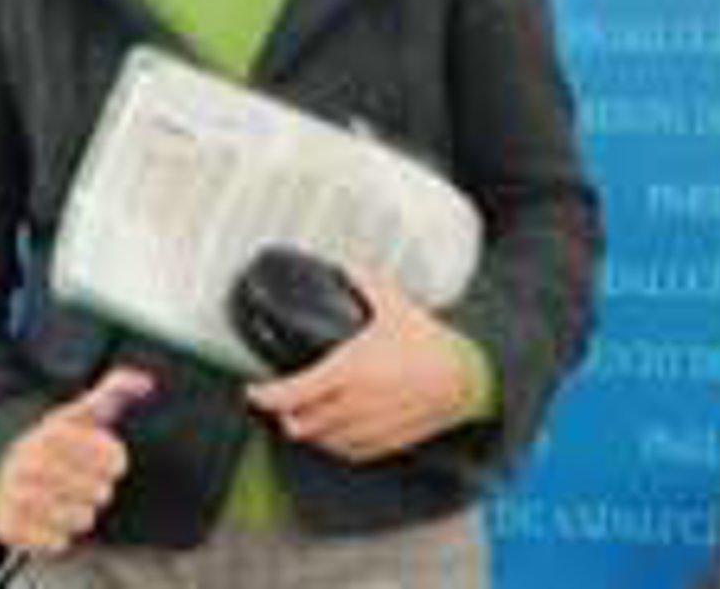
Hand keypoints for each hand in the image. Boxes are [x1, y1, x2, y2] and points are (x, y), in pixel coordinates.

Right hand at [0, 367, 153, 554]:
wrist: (7, 468)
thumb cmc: (60, 441)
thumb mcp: (87, 410)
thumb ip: (118, 388)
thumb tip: (146, 382)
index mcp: (52, 433)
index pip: (113, 461)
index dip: (116, 462)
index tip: (108, 459)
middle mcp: (28, 464)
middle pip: (100, 493)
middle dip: (99, 487)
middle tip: (85, 480)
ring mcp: (15, 496)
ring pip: (82, 519)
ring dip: (82, 511)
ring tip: (70, 498)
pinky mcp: (8, 528)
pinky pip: (58, 543)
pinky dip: (61, 534)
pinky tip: (52, 517)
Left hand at [245, 267, 474, 461]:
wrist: (465, 378)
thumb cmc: (431, 346)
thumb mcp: (396, 305)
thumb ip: (366, 283)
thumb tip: (347, 267)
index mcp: (349, 370)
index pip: (291, 392)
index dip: (264, 395)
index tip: (254, 391)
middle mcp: (353, 403)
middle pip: (299, 422)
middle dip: (285, 412)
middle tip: (283, 399)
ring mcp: (367, 427)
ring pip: (320, 441)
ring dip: (308, 429)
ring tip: (306, 413)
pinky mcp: (383, 443)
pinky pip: (346, 452)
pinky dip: (333, 444)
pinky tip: (335, 430)